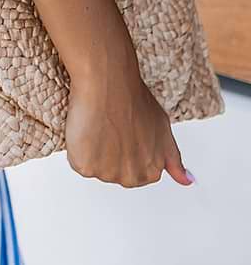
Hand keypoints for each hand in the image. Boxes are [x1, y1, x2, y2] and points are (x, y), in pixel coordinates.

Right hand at [65, 66, 193, 188]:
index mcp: (151, 171)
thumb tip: (186, 181)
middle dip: (109, 153)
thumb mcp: (163, 130)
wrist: (109, 83)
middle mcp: (131, 177)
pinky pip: (77, 161)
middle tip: (110, 128)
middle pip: (112, 172)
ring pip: (94, 167)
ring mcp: (108, 173)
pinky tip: (87, 128)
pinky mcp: (86, 166)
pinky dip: (78, 147)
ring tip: (99, 126)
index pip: (133, 172)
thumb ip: (174, 160)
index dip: (125, 149)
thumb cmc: (134, 100)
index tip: (123, 133)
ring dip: (92, 150)